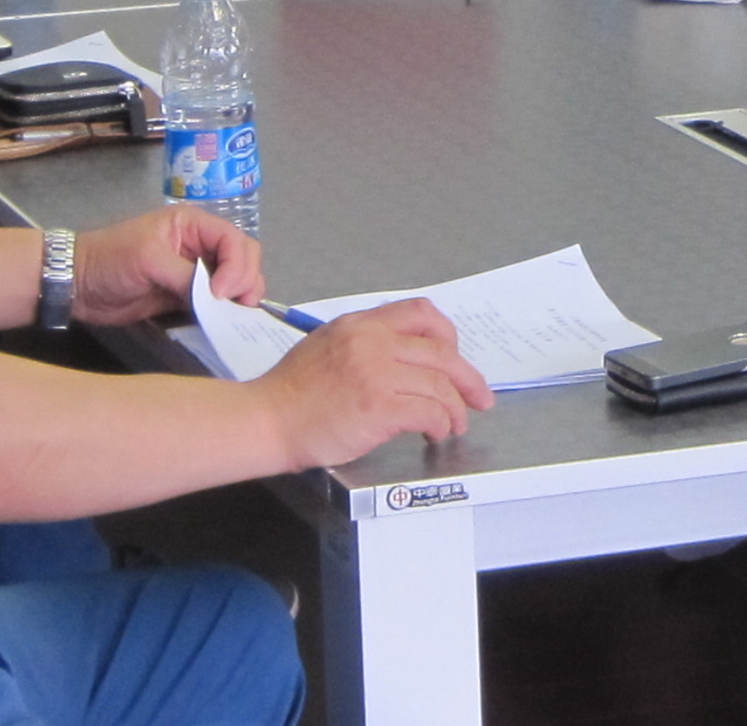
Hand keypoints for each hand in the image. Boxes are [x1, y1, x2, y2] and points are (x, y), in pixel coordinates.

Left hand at [76, 205, 262, 324]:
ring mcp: (196, 271)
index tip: (221, 292)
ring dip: (241, 296)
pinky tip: (226, 322)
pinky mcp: (187, 296)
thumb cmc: (110, 260)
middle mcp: (200, 245)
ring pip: (236, 280)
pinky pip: (216, 302)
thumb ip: (186, 275)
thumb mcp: (148, 259)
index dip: (236, 265)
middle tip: (237, 306)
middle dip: (246, 280)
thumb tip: (216, 297)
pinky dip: (226, 311)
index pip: (233, 240)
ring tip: (236, 315)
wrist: (78, 285)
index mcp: (192, 224)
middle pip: (243, 257)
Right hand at [253, 299, 493, 466]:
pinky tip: (435, 434)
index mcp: (361, 323)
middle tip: (479, 398)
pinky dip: (440, 424)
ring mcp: (377, 372)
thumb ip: (365, 343)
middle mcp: (372, 341)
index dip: (447, 335)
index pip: (420, 312)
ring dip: (455, 408)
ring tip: (455, 425)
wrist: (267, 420)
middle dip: (468, 377)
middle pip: (441, 351)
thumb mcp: (327, 344)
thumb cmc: (292, 392)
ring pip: (440, 384)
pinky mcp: (379, 406)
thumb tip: (404, 357)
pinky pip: (429, 411)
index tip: (454, 358)